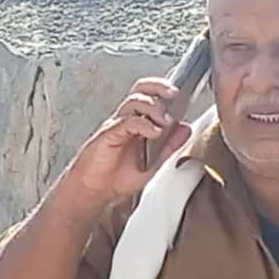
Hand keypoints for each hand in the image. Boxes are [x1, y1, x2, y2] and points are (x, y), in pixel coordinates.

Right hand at [63, 77, 192, 214]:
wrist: (92, 191)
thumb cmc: (115, 178)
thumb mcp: (152, 164)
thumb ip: (169, 146)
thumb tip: (185, 129)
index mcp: (136, 124)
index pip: (149, 95)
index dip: (164, 90)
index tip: (179, 94)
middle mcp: (126, 120)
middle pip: (140, 90)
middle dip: (158, 87)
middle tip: (173, 93)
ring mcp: (116, 126)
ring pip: (134, 102)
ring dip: (153, 107)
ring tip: (164, 121)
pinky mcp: (108, 134)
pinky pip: (126, 122)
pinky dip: (143, 124)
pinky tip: (154, 132)